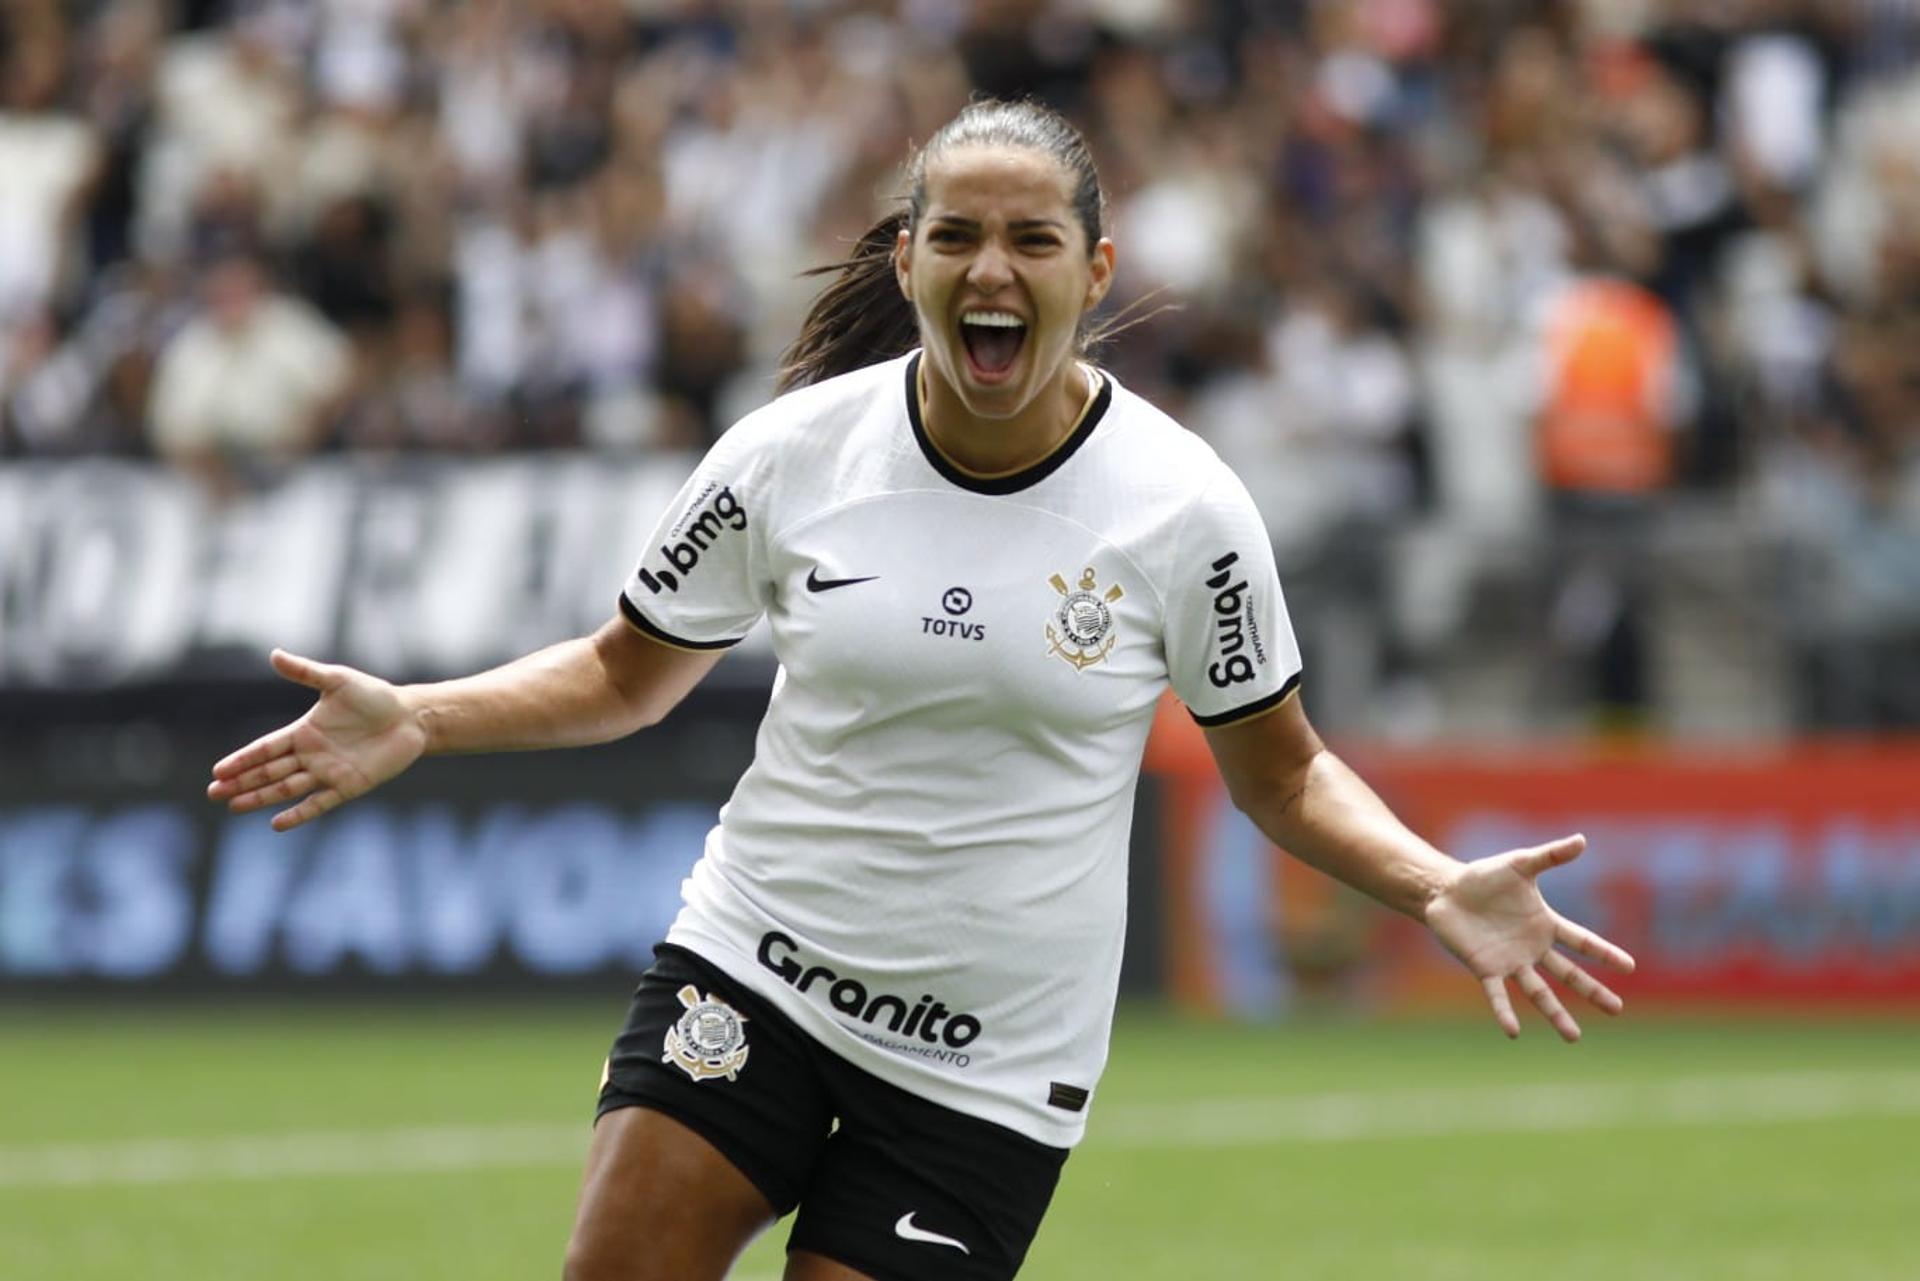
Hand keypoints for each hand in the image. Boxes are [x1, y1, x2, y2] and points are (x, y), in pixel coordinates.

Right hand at [206, 649, 427, 830]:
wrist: (411, 717)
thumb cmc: (375, 696)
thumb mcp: (338, 680)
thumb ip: (305, 672)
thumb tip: (274, 654)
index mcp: (304, 732)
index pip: (265, 748)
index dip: (242, 759)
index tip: (218, 770)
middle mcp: (311, 755)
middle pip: (268, 771)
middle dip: (241, 782)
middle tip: (213, 793)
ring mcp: (328, 772)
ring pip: (286, 788)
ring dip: (260, 797)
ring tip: (234, 806)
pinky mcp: (348, 785)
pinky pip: (318, 803)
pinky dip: (298, 814)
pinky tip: (276, 823)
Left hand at [1422, 834, 1634, 1041]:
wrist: (1446, 891)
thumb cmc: (1484, 877)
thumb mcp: (1520, 864)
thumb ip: (1551, 855)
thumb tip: (1582, 840)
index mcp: (1545, 924)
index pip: (1581, 941)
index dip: (1604, 953)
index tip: (1629, 966)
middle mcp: (1532, 948)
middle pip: (1568, 974)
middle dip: (1592, 992)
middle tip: (1617, 1010)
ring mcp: (1510, 961)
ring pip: (1539, 992)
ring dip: (1556, 1014)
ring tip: (1574, 1037)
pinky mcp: (1485, 968)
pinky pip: (1497, 994)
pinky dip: (1504, 1012)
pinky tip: (1514, 1031)